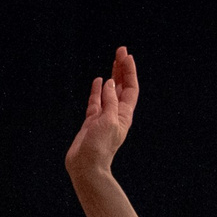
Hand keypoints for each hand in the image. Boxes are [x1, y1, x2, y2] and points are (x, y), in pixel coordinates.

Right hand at [65, 46, 139, 177]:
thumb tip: (108, 82)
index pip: (129, 88)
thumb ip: (109, 101)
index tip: (126, 55)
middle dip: (122, 68)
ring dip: (112, 75)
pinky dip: (97, 90)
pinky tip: (98, 80)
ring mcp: (103, 117)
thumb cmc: (100, 147)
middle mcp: (116, 114)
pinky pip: (96, 101)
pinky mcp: (91, 121)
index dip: (129, 71)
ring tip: (113, 61)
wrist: (87, 166)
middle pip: (121, 87)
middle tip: (121, 50)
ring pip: (109, 91)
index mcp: (124, 115)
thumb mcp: (108, 121)